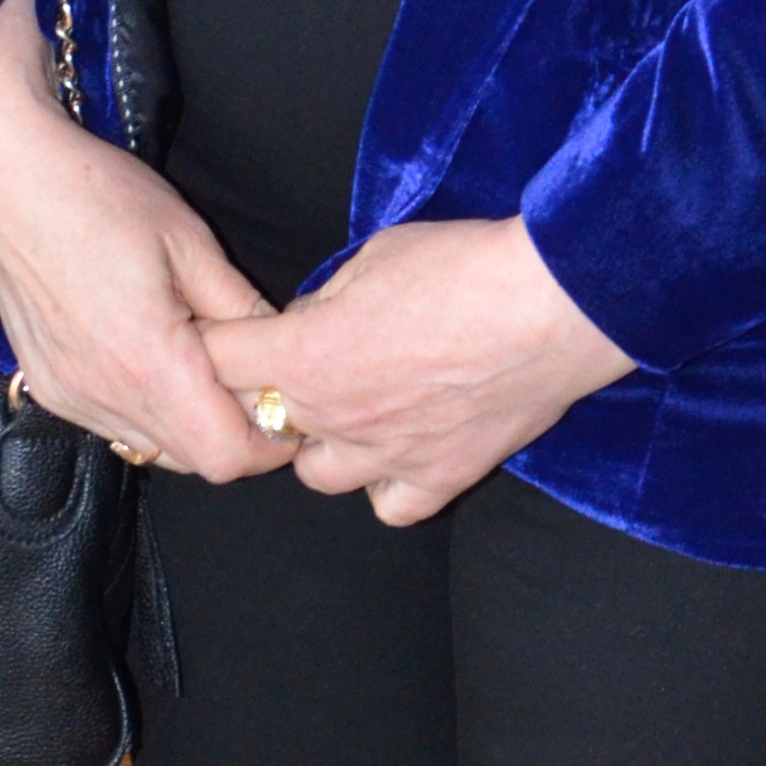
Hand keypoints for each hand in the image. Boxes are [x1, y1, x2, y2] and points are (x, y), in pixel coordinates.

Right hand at [0, 0, 295, 482]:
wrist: (7, 179)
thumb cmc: (98, 197)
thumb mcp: (191, 244)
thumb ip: (241, 310)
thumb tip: (282, 351)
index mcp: (149, 362)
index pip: (227, 457)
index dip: (267, 441)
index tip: (282, 403)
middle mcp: (104, 394)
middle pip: (194, 463)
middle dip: (234, 433)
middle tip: (248, 377)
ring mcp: (69, 395)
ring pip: (153, 448)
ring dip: (188, 423)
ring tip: (198, 360)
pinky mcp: (47, 386)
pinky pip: (113, 424)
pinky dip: (145, 409)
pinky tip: (149, 356)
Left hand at [213, 216, 632, 525]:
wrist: (552, 305)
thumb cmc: (463, 266)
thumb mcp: (371, 257)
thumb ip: (324, 300)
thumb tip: (306, 320)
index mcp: (305, 356)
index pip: (217, 362)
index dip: (213, 346)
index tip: (220, 338)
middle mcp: (335, 417)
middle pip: (260, 426)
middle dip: (265, 397)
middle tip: (292, 369)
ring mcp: (387, 456)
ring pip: (317, 476)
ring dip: (321, 444)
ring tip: (349, 412)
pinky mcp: (441, 478)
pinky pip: (390, 508)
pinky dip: (386, 485)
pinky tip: (401, 451)